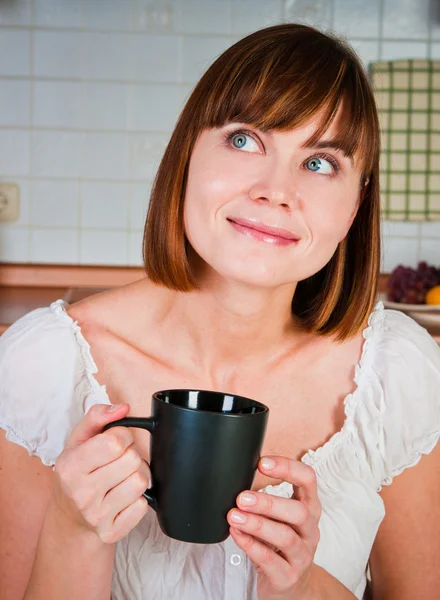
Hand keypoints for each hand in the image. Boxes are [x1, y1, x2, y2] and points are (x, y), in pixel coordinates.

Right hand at [52, 403, 149, 543]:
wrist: (69, 517)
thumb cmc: (77, 472)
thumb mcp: (78, 440)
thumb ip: (97, 416)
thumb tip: (122, 408)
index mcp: (71, 466)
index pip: (116, 441)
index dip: (123, 436)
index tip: (116, 442)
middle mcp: (81, 493)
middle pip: (133, 460)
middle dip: (132, 454)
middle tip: (119, 460)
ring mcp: (96, 516)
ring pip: (141, 482)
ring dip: (138, 475)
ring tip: (123, 477)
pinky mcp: (111, 532)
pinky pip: (143, 506)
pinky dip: (138, 499)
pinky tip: (123, 497)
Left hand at [227, 456, 320, 599]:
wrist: (291, 586)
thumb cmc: (280, 544)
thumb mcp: (280, 518)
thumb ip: (267, 499)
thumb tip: (237, 474)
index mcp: (309, 508)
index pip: (308, 480)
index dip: (288, 468)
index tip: (263, 463)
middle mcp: (310, 530)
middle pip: (298, 511)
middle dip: (269, 502)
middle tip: (242, 498)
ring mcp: (302, 555)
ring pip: (285, 537)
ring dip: (257, 524)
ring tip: (234, 516)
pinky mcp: (288, 577)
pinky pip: (270, 559)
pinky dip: (250, 545)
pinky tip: (236, 534)